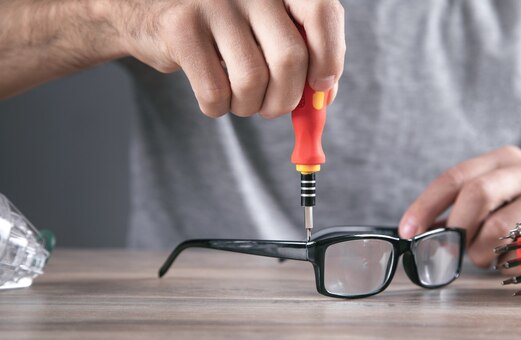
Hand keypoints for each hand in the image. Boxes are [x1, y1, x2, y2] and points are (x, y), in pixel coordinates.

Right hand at [112, 0, 344, 117]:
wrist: (151, 14)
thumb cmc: (222, 33)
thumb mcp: (265, 31)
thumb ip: (299, 56)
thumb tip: (322, 97)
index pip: (321, 12)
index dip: (329, 56)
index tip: (321, 86)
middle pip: (289, 57)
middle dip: (285, 99)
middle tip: (273, 109)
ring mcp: (214, 3)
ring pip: (252, 80)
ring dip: (249, 107)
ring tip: (240, 100)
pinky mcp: (182, 27)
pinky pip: (216, 91)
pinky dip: (218, 108)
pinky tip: (213, 98)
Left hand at [398, 145, 520, 268]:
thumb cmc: (517, 214)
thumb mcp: (486, 204)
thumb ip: (453, 213)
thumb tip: (415, 233)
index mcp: (500, 159)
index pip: (454, 177)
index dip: (426, 205)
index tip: (409, 231)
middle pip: (477, 194)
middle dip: (456, 227)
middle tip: (446, 249)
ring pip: (498, 227)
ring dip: (479, 251)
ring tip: (483, 255)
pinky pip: (520, 250)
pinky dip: (503, 261)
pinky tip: (506, 258)